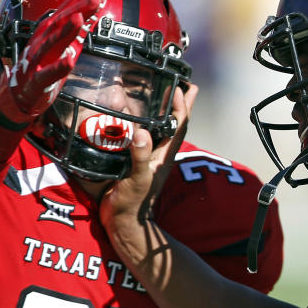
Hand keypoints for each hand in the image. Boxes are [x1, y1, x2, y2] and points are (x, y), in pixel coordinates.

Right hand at [0, 0, 107, 127]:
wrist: (20, 94)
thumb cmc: (44, 68)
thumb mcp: (65, 46)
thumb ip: (79, 31)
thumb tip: (95, 12)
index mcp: (50, 30)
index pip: (70, 7)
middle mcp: (42, 39)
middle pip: (62, 19)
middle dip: (79, 6)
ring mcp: (38, 58)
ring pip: (52, 41)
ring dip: (67, 29)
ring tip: (81, 18)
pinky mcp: (37, 79)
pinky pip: (48, 72)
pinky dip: (58, 66)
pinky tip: (70, 60)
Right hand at [100, 82, 198, 226]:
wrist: (124, 223)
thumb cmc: (133, 203)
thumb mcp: (137, 179)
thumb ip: (140, 157)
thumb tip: (142, 133)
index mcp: (164, 154)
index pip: (178, 124)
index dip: (182, 105)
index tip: (182, 86)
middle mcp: (159, 153)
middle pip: (174, 122)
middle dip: (179, 103)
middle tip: (182, 84)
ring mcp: (149, 157)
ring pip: (160, 128)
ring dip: (164, 111)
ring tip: (164, 94)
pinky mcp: (136, 161)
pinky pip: (143, 137)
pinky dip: (143, 123)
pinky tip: (139, 118)